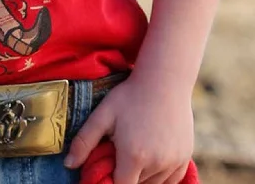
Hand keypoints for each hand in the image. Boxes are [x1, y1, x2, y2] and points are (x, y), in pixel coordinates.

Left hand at [64, 76, 193, 183]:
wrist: (164, 80)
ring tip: (136, 150)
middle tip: (120, 153)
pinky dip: (161, 175)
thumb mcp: (103, 114)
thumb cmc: (130, 95)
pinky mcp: (185, 157)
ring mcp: (174, 162)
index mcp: (133, 156)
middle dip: (126, 175)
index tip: (107, 167)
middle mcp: (156, 164)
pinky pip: (172, 180)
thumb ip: (84, 141)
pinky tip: (152, 155)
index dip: (112, 180)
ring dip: (143, 176)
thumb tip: (68, 164)